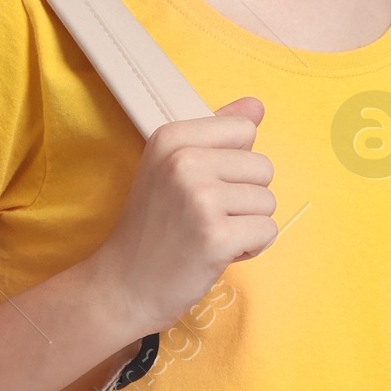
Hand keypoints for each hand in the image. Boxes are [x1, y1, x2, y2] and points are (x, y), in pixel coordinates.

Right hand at [92, 98, 274, 339]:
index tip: (205, 187)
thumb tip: (257, 106)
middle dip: (245, 199)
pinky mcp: (216, 235)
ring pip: (268, 202)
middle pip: (262, 167)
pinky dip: (251, 248)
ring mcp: (200, 198)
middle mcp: (184, 161)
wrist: (123, 285)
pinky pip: (267, 232)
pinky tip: (218, 254)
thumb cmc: (152, 228)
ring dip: (247, 225)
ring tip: (210, 236)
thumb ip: (216, 133)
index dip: (234, 165)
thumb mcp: (172, 168)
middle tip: (206, 218)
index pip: (244, 130)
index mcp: (172, 137)